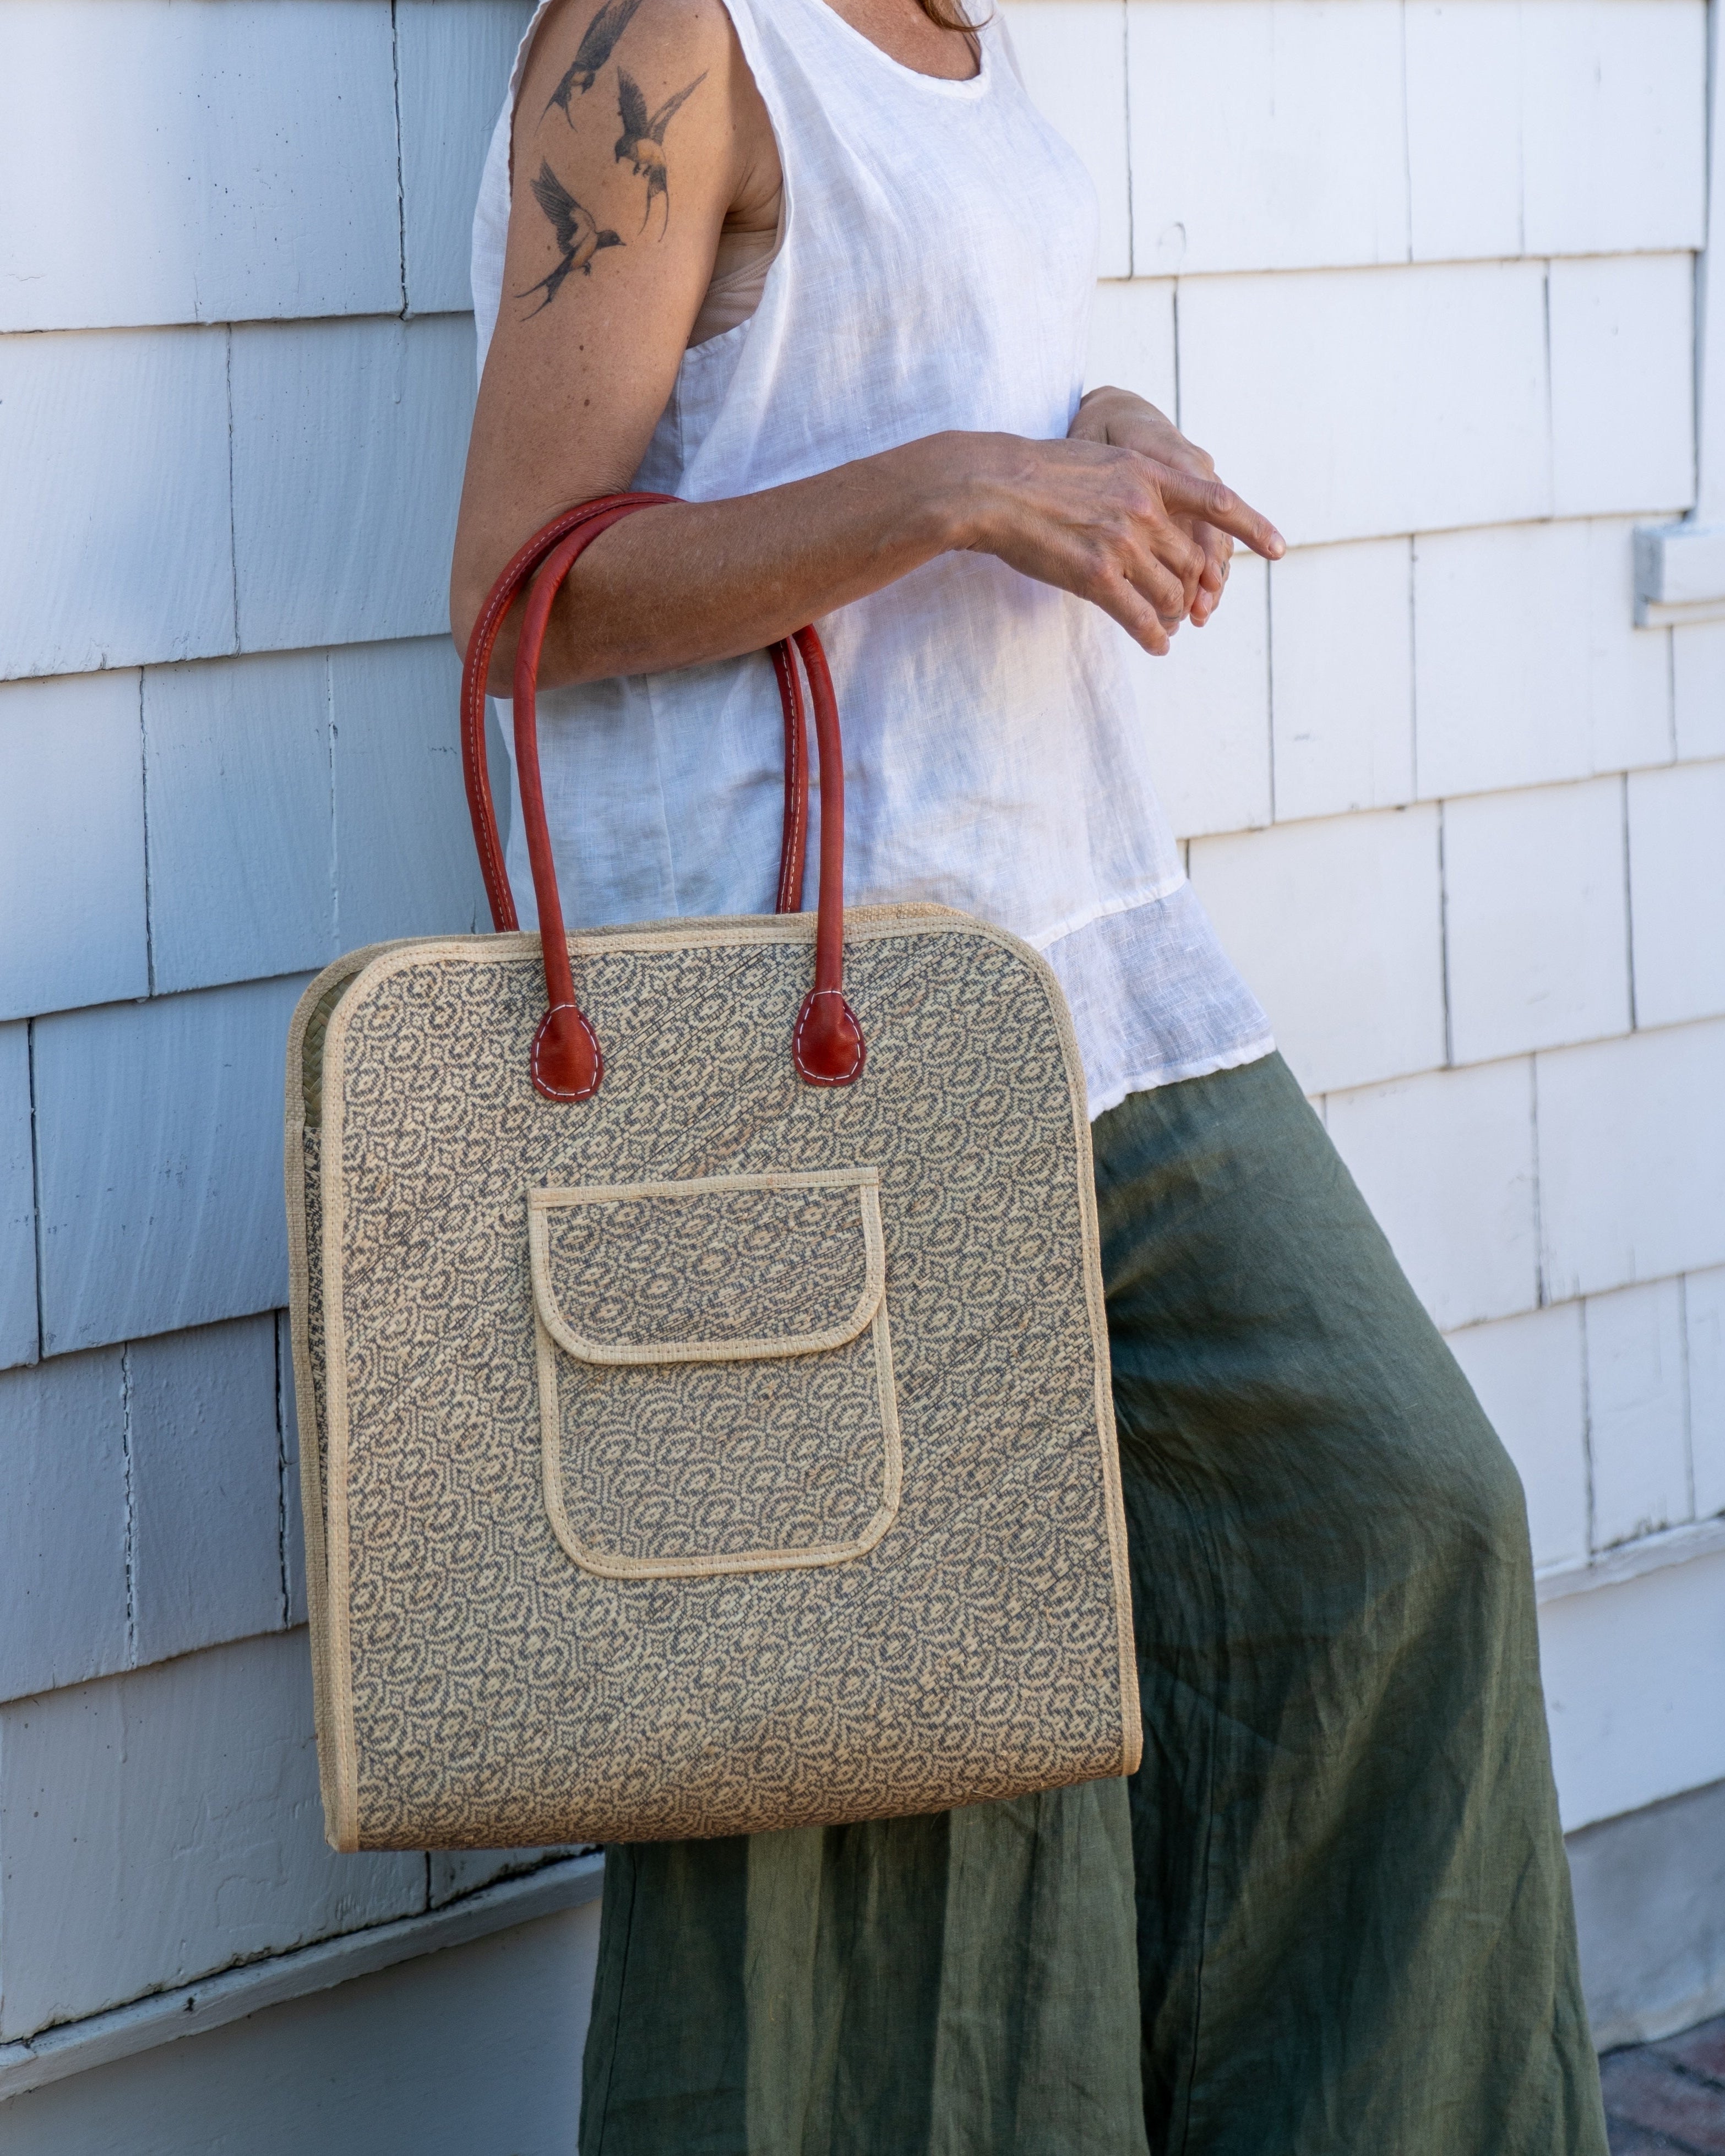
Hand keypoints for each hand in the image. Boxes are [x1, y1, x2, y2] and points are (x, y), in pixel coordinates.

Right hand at [945, 426, 1283, 657]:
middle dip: (1191, 589)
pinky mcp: (1097, 576)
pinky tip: (1157, 647)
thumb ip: (1133, 483)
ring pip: (1172, 592)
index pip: (1216, 501)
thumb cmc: (1035, 474)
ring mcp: (1122, 541)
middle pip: (1191, 561)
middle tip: (1188, 610)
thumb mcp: (1098, 460)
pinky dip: (1154, 637)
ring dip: (1172, 615)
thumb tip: (1155, 512)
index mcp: (1148, 472)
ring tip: (1167, 627)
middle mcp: (1144, 506)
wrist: (991, 487)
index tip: (1278, 550)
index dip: (1252, 527)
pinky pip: (1141, 617)